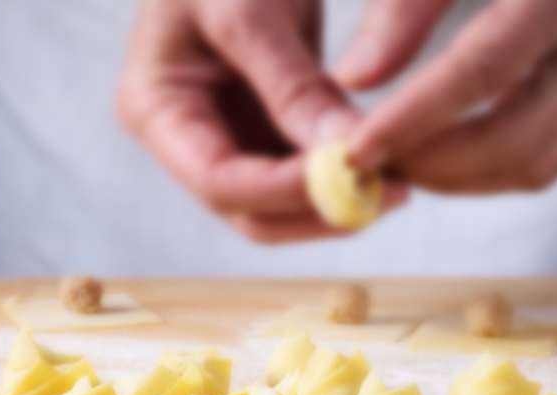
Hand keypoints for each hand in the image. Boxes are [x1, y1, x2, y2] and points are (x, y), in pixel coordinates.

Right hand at [117, 0, 405, 242]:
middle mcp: (185, 138)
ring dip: (338, 202)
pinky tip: (390, 164)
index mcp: (155, 107)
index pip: (217, 181)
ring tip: (401, 183)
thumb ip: (292, 83)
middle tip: (390, 196)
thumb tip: (344, 153)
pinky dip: (344, 174)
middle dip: (318, 210)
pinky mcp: (264, 129)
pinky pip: (304, 173)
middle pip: (250, 211)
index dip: (284, 190)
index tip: (352, 176)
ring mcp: (226, 138)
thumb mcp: (248, 5)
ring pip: (282, 204)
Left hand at [339, 0, 556, 193]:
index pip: (482, 70)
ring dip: (457, 178)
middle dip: (434, 166)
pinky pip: (548, 159)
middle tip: (368, 169)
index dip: (413, 119)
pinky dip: (487, 169)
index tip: (354, 152)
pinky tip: (438, 151)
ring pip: (535, 165)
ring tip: (395, 160)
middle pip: (516, 138)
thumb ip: (402, 5)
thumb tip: (354, 78)